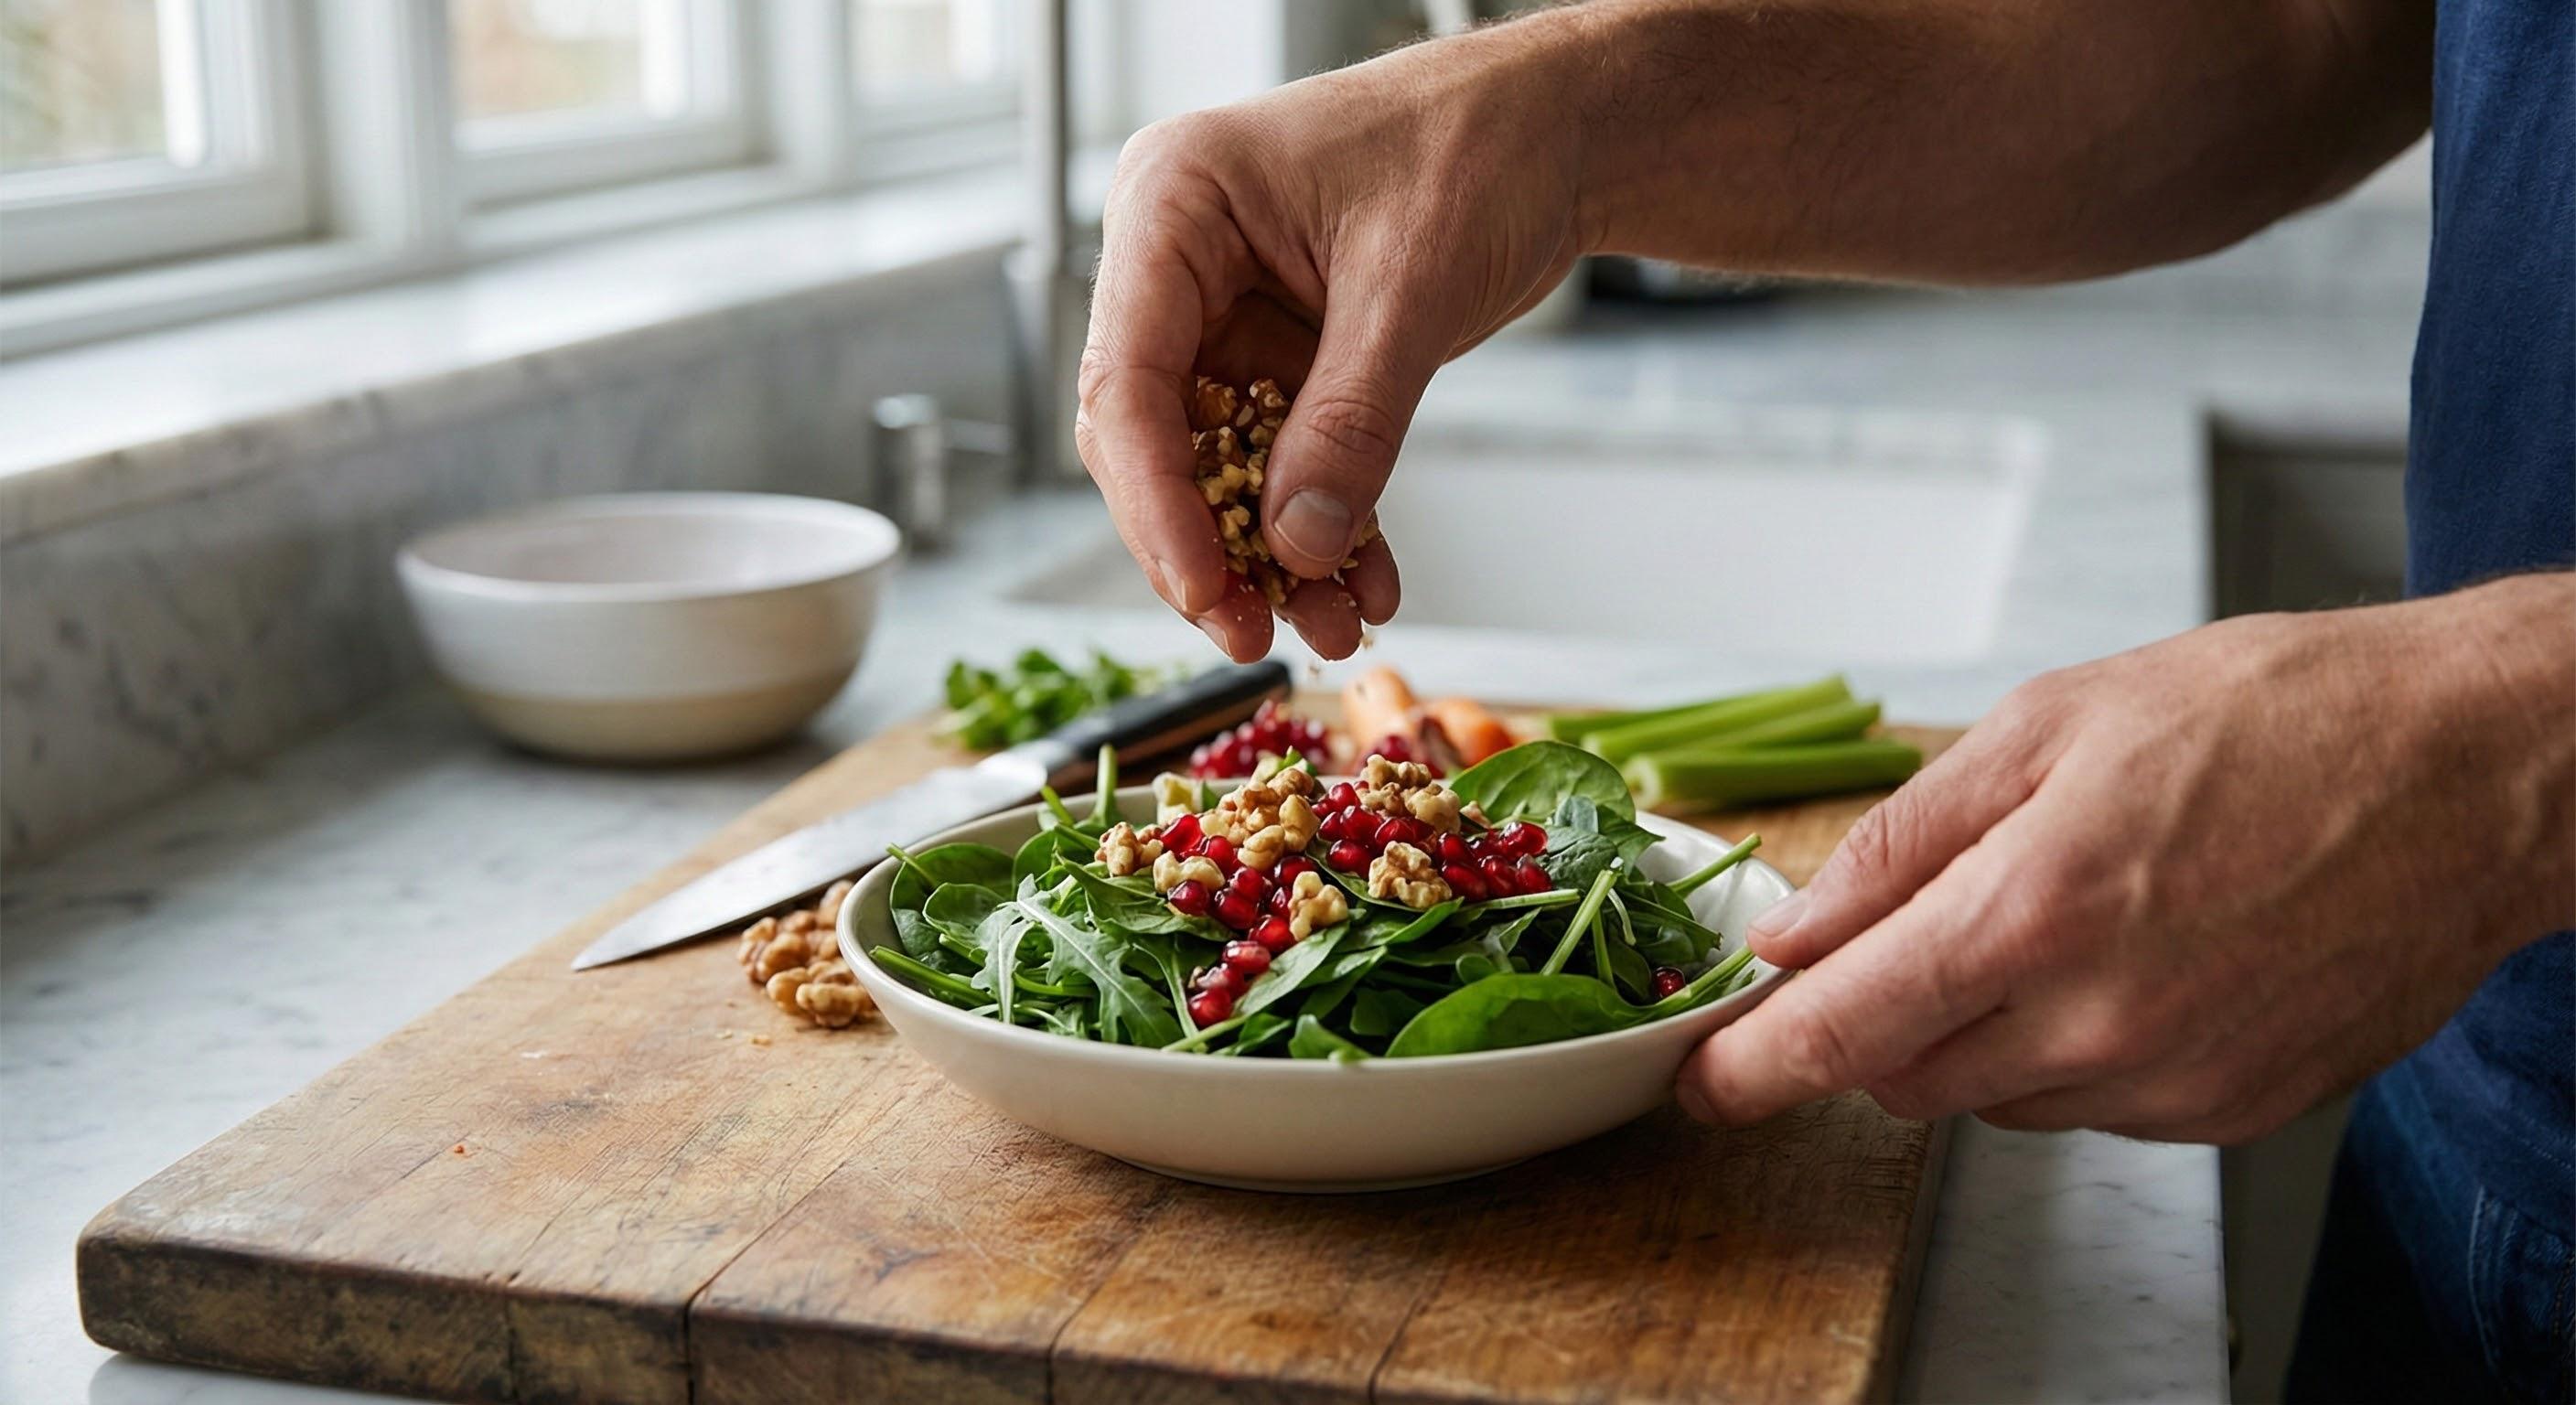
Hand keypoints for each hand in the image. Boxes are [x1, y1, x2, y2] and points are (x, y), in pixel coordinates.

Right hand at [1075, 16, 1594, 659]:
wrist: (1560, 127)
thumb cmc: (1479, 144)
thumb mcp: (1413, 285)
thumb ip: (1351, 419)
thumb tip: (1297, 542)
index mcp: (1171, 209)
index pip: (1126, 381)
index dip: (1155, 503)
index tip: (1206, 591)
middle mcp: (1179, 268)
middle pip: (1152, 441)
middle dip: (1207, 548)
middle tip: (1255, 635)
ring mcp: (1228, 318)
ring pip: (1217, 470)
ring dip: (1271, 557)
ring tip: (1334, 629)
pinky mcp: (1285, 360)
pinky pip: (1287, 465)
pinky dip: (1326, 528)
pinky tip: (1368, 585)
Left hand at [1676, 573, 2575, 1142]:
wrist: (2473, 770)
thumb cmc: (2273, 715)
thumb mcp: (2053, 722)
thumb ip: (1902, 840)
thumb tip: (1796, 928)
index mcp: (2037, 912)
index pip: (1844, 1032)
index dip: (1752, 1066)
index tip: (1701, 1081)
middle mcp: (2099, 1024)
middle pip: (1904, 1076)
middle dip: (1876, 1016)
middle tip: (1910, 929)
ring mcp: (2171, 1082)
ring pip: (1994, 1097)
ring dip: (1977, 1029)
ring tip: (2065, 910)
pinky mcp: (2229, 1111)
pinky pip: (2089, 1105)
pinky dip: (2069, 1047)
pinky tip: (2135, 955)